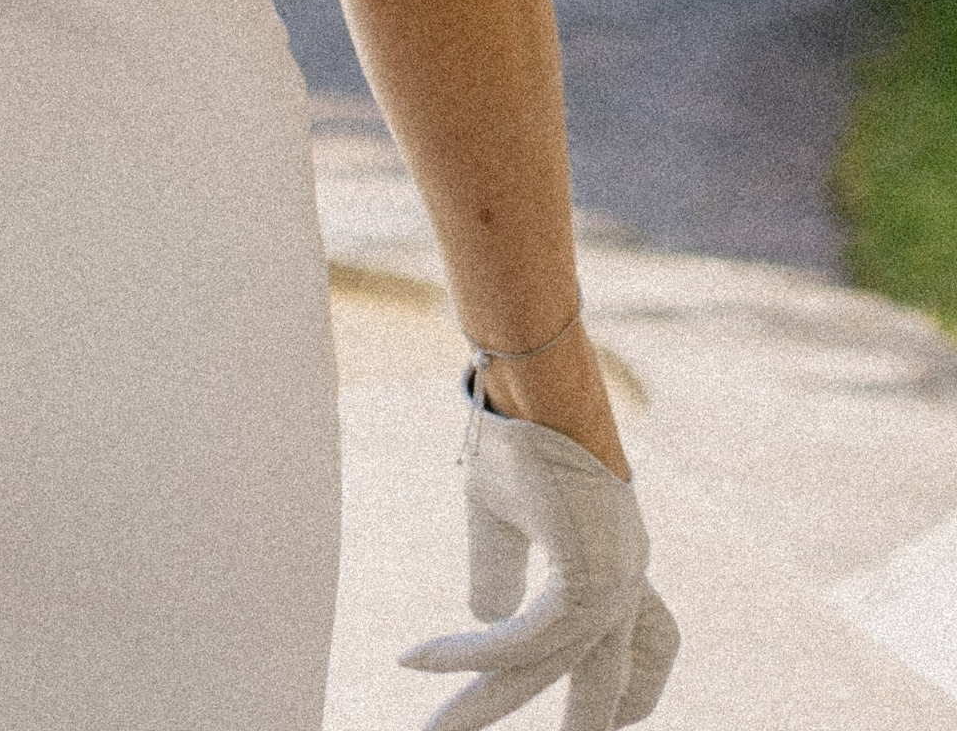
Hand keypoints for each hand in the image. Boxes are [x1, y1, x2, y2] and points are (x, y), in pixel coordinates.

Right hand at [400, 378, 678, 730]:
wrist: (534, 382)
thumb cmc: (520, 431)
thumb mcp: (504, 510)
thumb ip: (500, 570)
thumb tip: (484, 618)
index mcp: (621, 560)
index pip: (655, 641)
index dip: (637, 690)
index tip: (621, 721)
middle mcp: (626, 580)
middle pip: (608, 684)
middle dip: (582, 728)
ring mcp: (609, 584)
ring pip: (549, 672)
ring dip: (486, 704)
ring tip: (439, 730)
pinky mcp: (578, 580)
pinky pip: (518, 641)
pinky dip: (469, 656)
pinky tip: (422, 660)